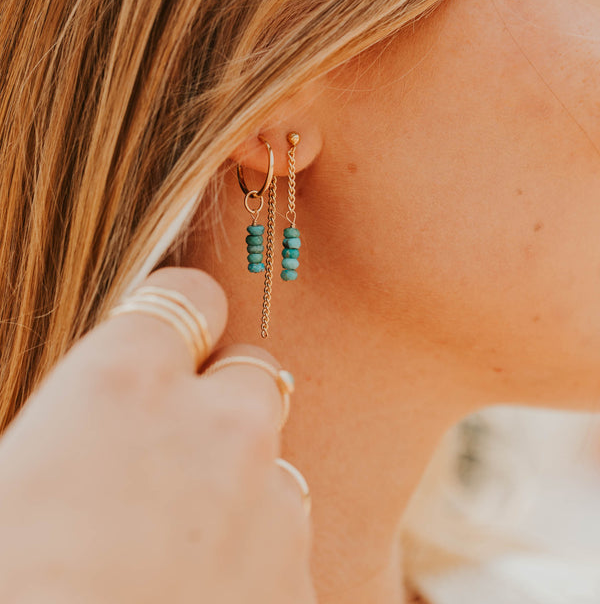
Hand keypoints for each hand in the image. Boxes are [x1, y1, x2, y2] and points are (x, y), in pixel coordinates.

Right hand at [0, 267, 315, 603]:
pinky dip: (257, 557)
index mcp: (124, 384)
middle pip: (250, 374)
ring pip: (274, 461)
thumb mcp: (9, 481)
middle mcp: (215, 426)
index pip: (186, 297)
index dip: (178, 320)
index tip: (168, 347)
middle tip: (176, 455)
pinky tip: (204, 597)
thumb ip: (67, 425)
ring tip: (180, 547)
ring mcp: (272, 505)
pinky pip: (288, 542)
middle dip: (221, 402)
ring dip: (242, 485)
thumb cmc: (16, 579)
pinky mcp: (300, 583)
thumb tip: (82, 431)